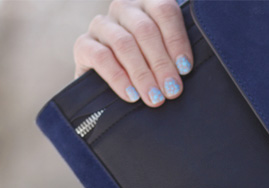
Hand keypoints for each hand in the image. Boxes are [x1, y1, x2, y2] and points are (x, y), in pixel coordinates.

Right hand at [74, 0, 192, 106]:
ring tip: (155, 97)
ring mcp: (102, 25)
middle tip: (172, 90)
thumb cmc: (150, 70)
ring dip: (142, 74)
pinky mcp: (83, 44)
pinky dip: (118, 78)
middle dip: (162, 63)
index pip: (164, 11)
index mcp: (148, 4)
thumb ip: (175, 56)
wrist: (112, 87)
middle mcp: (124, 9)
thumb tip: (185, 71)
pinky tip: (132, 96)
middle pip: (145, 30)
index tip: (185, 68)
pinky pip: (101, 57)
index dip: (176, 40)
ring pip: (124, 43)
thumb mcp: (165, 58)